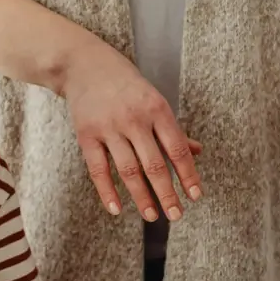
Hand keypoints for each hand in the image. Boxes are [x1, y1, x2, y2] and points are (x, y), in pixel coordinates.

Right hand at [61, 41, 203, 221]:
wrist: (84, 64)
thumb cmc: (125, 84)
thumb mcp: (154, 99)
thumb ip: (172, 129)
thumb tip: (196, 152)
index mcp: (157, 109)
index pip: (177, 148)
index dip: (188, 175)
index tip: (195, 196)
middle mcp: (134, 118)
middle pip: (154, 164)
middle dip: (167, 193)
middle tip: (175, 215)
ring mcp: (109, 127)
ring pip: (128, 170)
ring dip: (141, 197)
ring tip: (151, 216)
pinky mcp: (86, 135)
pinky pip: (98, 169)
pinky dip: (107, 192)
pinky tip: (116, 209)